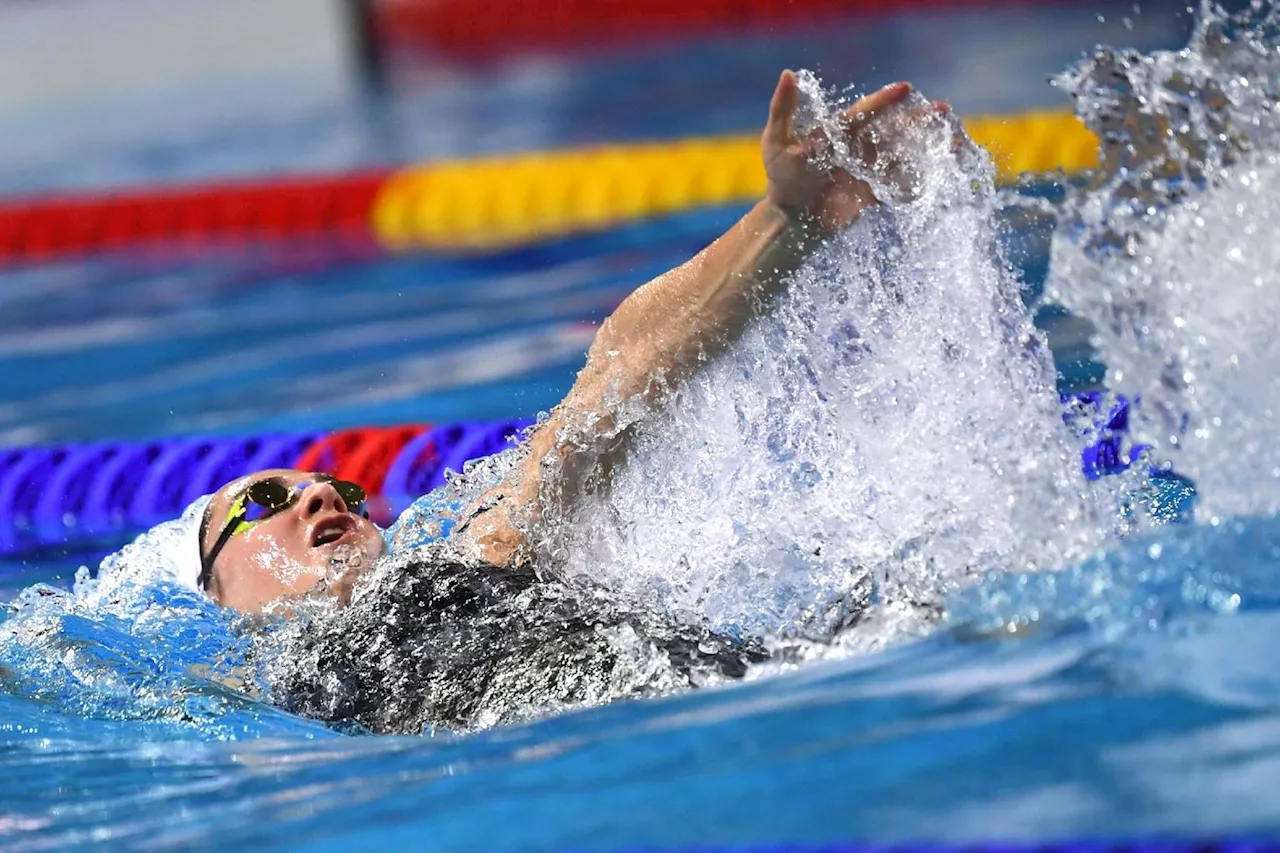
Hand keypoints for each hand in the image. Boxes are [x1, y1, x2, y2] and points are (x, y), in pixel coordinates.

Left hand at [761, 70, 944, 231]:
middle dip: (919, 120)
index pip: (866, 112)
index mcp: (841, 131)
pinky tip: (942, 173)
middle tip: (943, 110)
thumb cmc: (782, 179)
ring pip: (904, 154)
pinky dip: (921, 181)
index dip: (884, 101)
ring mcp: (870, 170)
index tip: (904, 89)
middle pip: (894, 129)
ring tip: (955, 141)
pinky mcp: (875, 194)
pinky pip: (901, 186)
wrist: (791, 220)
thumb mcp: (777, 142)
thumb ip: (784, 110)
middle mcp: (860, 146)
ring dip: (927, 147)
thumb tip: (787, 74)